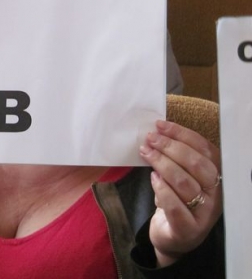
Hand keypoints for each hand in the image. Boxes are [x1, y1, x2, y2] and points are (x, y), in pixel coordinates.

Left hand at [139, 120, 221, 266]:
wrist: (173, 236)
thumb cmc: (176, 200)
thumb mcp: (180, 176)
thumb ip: (175, 158)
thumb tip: (157, 133)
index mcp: (216, 177)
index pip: (205, 150)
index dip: (182, 134)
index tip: (161, 125)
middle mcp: (215, 195)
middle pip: (197, 164)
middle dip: (170, 147)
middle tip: (150, 139)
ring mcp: (204, 213)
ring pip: (185, 183)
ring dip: (162, 163)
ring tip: (146, 153)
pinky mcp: (188, 229)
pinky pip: (175, 206)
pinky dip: (161, 189)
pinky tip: (152, 178)